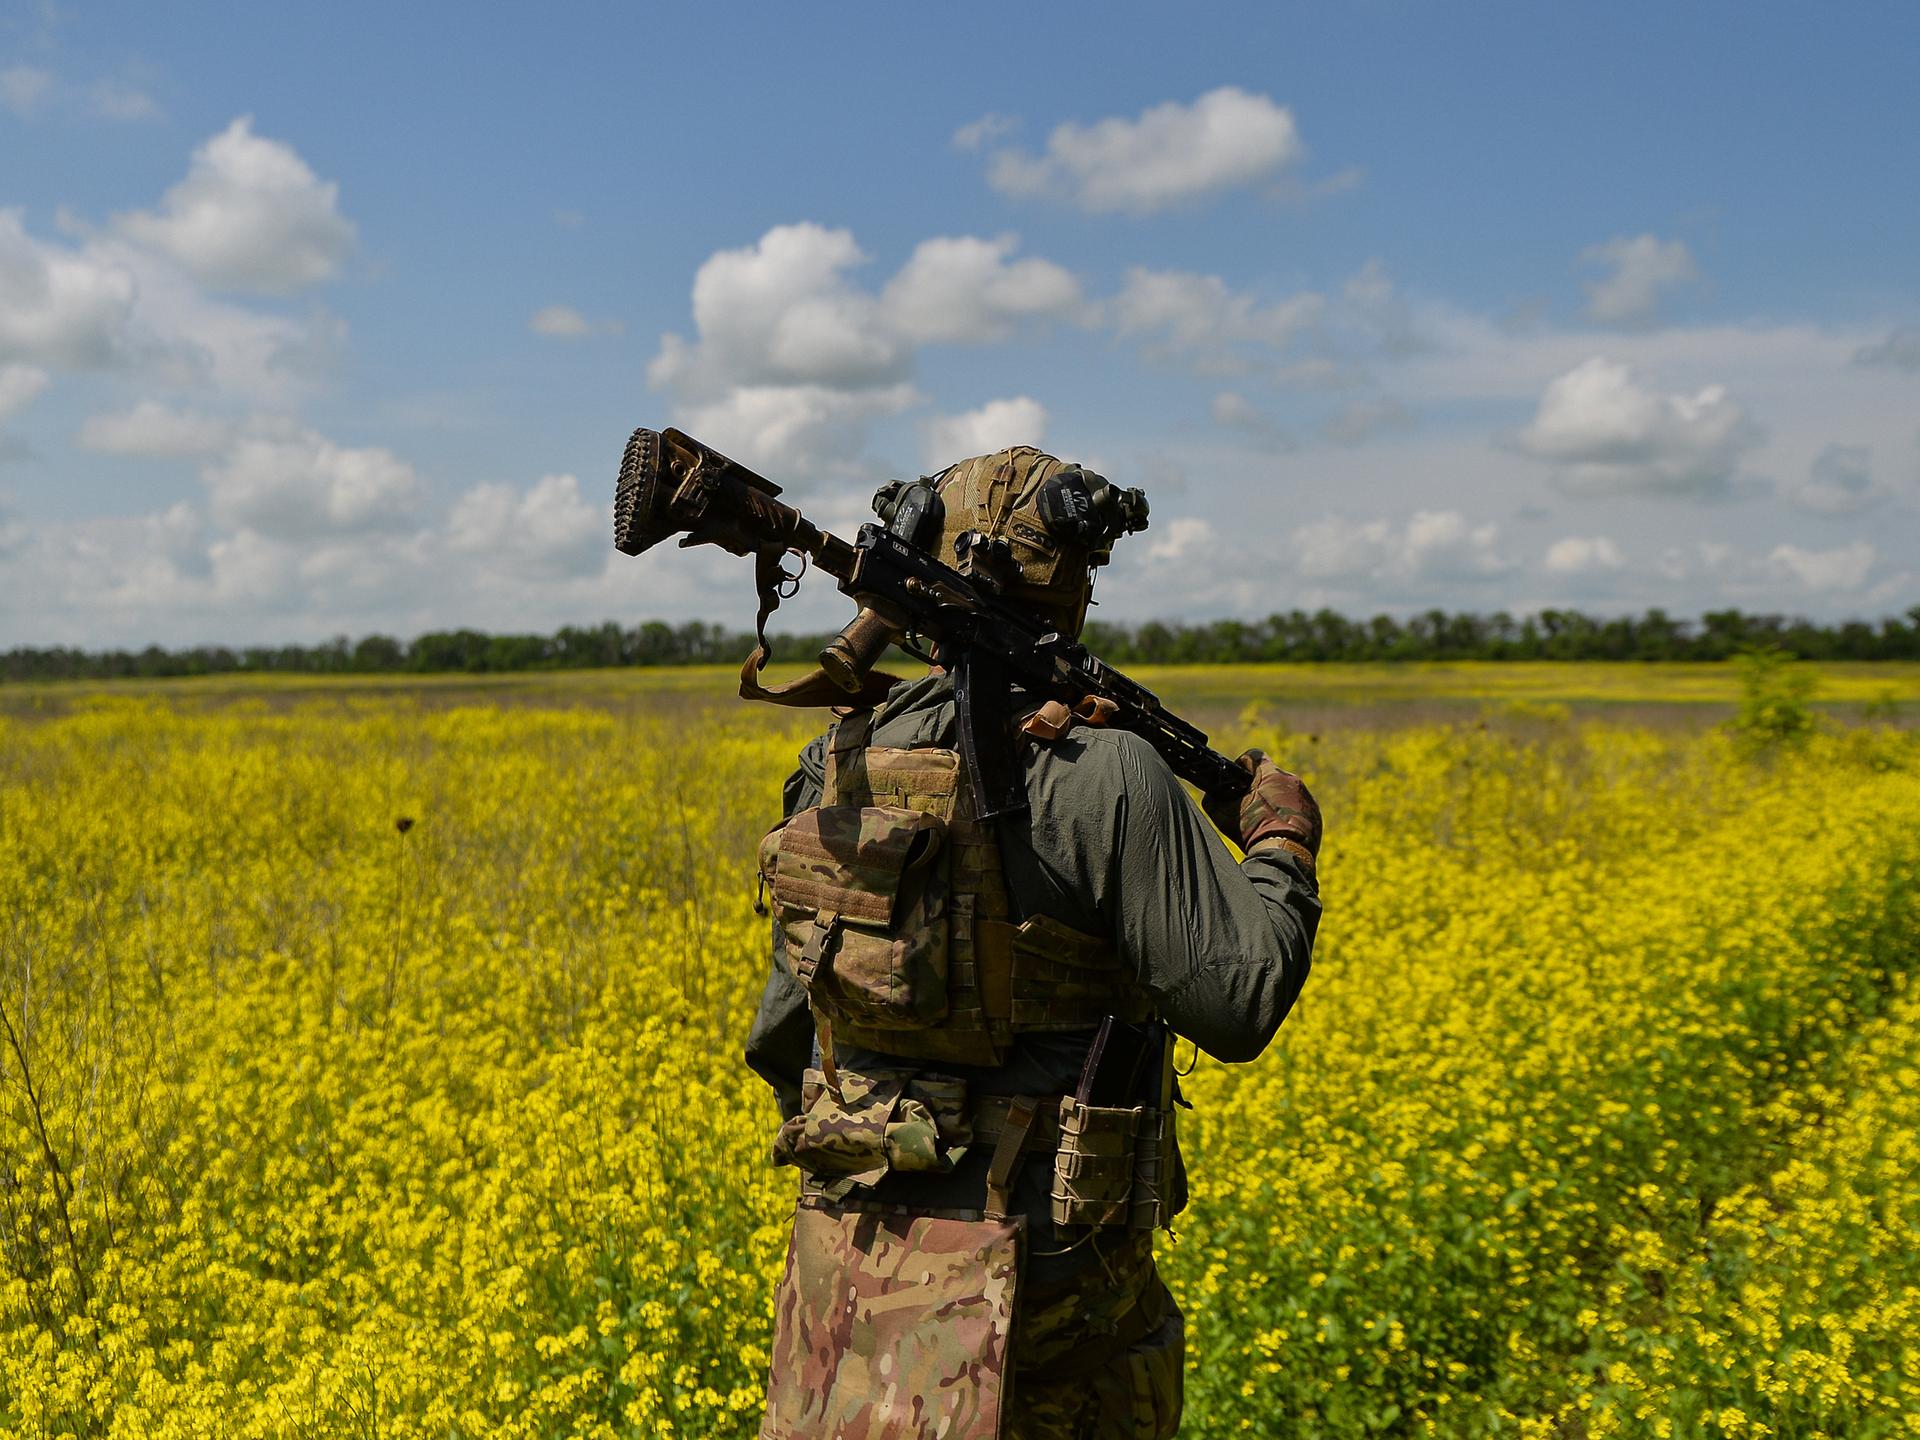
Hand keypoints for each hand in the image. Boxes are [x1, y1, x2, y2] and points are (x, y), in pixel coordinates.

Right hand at [1204, 749, 1320, 858]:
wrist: (1283, 855)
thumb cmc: (1253, 831)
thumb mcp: (1222, 815)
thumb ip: (1213, 799)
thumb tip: (1211, 795)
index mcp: (1270, 773)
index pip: (1254, 756)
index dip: (1243, 764)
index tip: (1238, 778)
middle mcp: (1291, 779)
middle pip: (1271, 775)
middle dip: (1260, 786)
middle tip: (1250, 805)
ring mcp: (1306, 796)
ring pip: (1286, 792)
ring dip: (1276, 801)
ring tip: (1266, 821)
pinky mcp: (1315, 813)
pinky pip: (1299, 808)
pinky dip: (1290, 815)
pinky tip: (1280, 830)